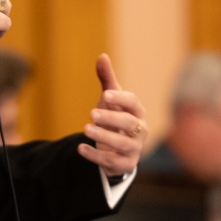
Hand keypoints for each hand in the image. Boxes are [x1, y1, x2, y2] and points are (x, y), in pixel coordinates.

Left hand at [78, 54, 146, 176]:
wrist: (118, 149)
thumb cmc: (115, 118)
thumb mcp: (110, 99)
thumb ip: (107, 79)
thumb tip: (102, 56)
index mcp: (137, 112)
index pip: (133, 103)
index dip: (121, 98)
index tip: (105, 95)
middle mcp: (140, 130)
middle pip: (130, 124)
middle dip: (112, 118)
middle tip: (92, 113)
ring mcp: (134, 148)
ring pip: (123, 144)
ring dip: (104, 137)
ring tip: (85, 129)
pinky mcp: (126, 164)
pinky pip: (113, 161)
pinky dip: (96, 155)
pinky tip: (80, 148)